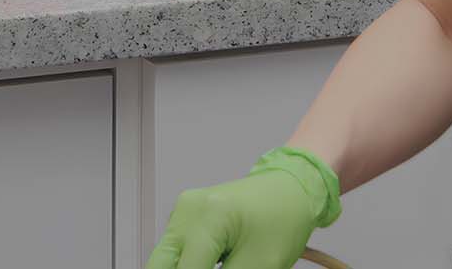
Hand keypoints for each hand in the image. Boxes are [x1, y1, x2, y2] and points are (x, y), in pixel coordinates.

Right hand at [146, 148, 341, 268]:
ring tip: (223, 264)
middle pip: (160, 264)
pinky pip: (175, 249)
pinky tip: (210, 263)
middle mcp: (187, 210)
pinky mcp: (184, 214)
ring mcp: (183, 209)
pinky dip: (188, 263)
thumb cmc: (283, 220)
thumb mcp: (260, 264)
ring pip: (165, 259)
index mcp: (208, 218)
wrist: (290, 190)